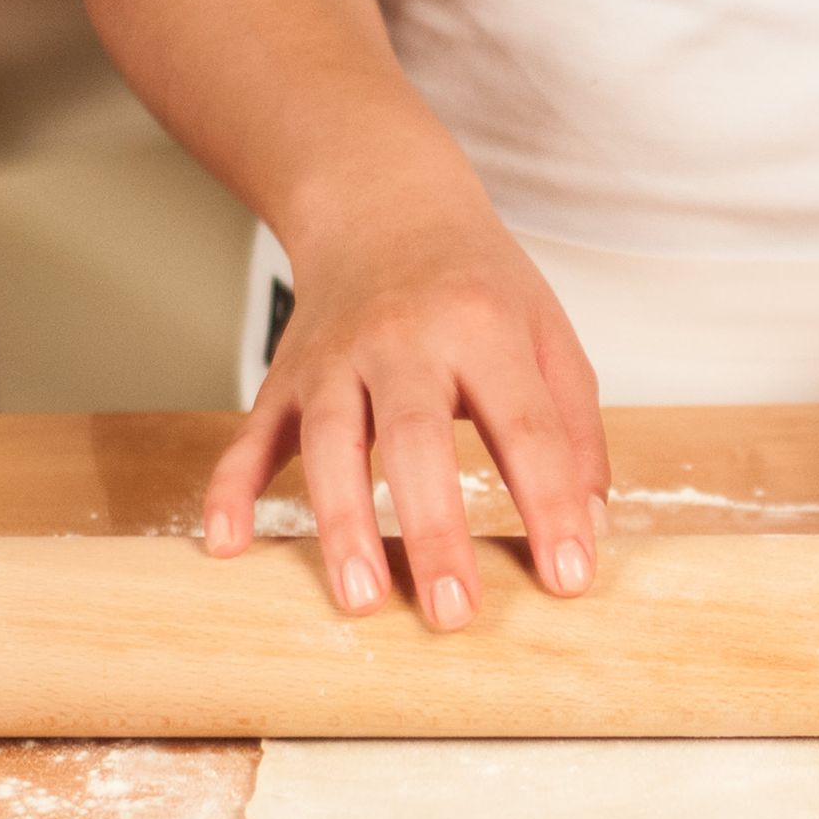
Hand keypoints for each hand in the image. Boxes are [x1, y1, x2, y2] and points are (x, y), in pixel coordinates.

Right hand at [201, 208, 609, 629]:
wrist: (382, 206)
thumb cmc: (478, 288)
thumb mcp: (549, 336)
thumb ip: (576, 431)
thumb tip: (592, 526)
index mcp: (483, 328)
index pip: (524, 426)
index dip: (550, 504)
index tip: (569, 578)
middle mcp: (403, 341)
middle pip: (416, 439)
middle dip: (435, 529)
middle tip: (453, 613)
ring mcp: (334, 359)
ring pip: (330, 442)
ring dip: (340, 522)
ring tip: (359, 600)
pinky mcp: (284, 377)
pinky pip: (250, 436)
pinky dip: (232, 489)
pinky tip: (227, 545)